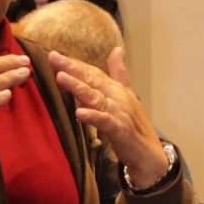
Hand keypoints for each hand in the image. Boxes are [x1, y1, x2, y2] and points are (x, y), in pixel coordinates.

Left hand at [49, 47, 169, 186]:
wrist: (150, 154)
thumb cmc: (135, 125)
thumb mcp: (125, 97)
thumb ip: (118, 74)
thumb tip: (117, 50)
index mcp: (116, 89)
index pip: (93, 72)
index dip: (75, 64)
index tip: (54, 55)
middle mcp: (118, 97)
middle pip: (92, 80)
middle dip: (72, 68)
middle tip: (53, 58)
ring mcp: (120, 113)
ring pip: (96, 97)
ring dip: (78, 87)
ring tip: (61, 78)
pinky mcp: (121, 130)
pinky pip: (105, 122)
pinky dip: (93, 116)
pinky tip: (79, 113)